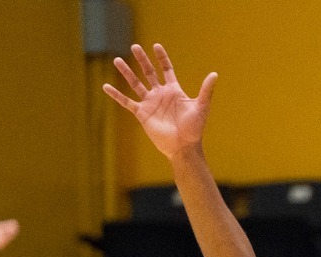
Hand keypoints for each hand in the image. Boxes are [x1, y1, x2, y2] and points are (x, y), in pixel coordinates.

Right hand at [103, 44, 215, 161]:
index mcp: (174, 91)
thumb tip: (214, 74)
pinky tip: (106, 86)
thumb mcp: (201, 107)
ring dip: (126, 72)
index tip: (156, 46)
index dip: (162, 58)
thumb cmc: (194, 129)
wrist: (184, 147)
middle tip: (134, 46)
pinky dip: (116, 95)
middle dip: (142, 60)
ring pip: (135, 84)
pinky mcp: (142, 113)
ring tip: (117, 60)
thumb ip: (206, 90)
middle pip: (149, 72)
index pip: (166, 70)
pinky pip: (127, 102)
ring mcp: (150, 103)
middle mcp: (160, 94)